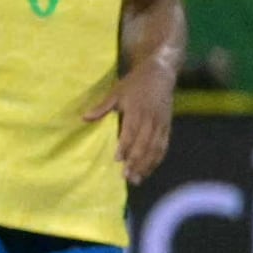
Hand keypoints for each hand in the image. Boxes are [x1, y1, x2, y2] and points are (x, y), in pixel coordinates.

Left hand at [84, 60, 176, 184]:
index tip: (117, 159)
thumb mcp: (116, 92)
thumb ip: (102, 107)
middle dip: (136, 161)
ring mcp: (161, 124)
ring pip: (155, 148)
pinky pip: (164, 146)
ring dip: (147, 164)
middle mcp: (151, 119)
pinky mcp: (167, 126)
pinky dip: (157, 159)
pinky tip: (149, 169)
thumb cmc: (134, 84)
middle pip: (144, 144)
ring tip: (137, 179)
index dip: (125, 146)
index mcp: (137, 111)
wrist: (160, 74)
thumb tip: (84, 118)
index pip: (131, 132)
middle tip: (126, 177)